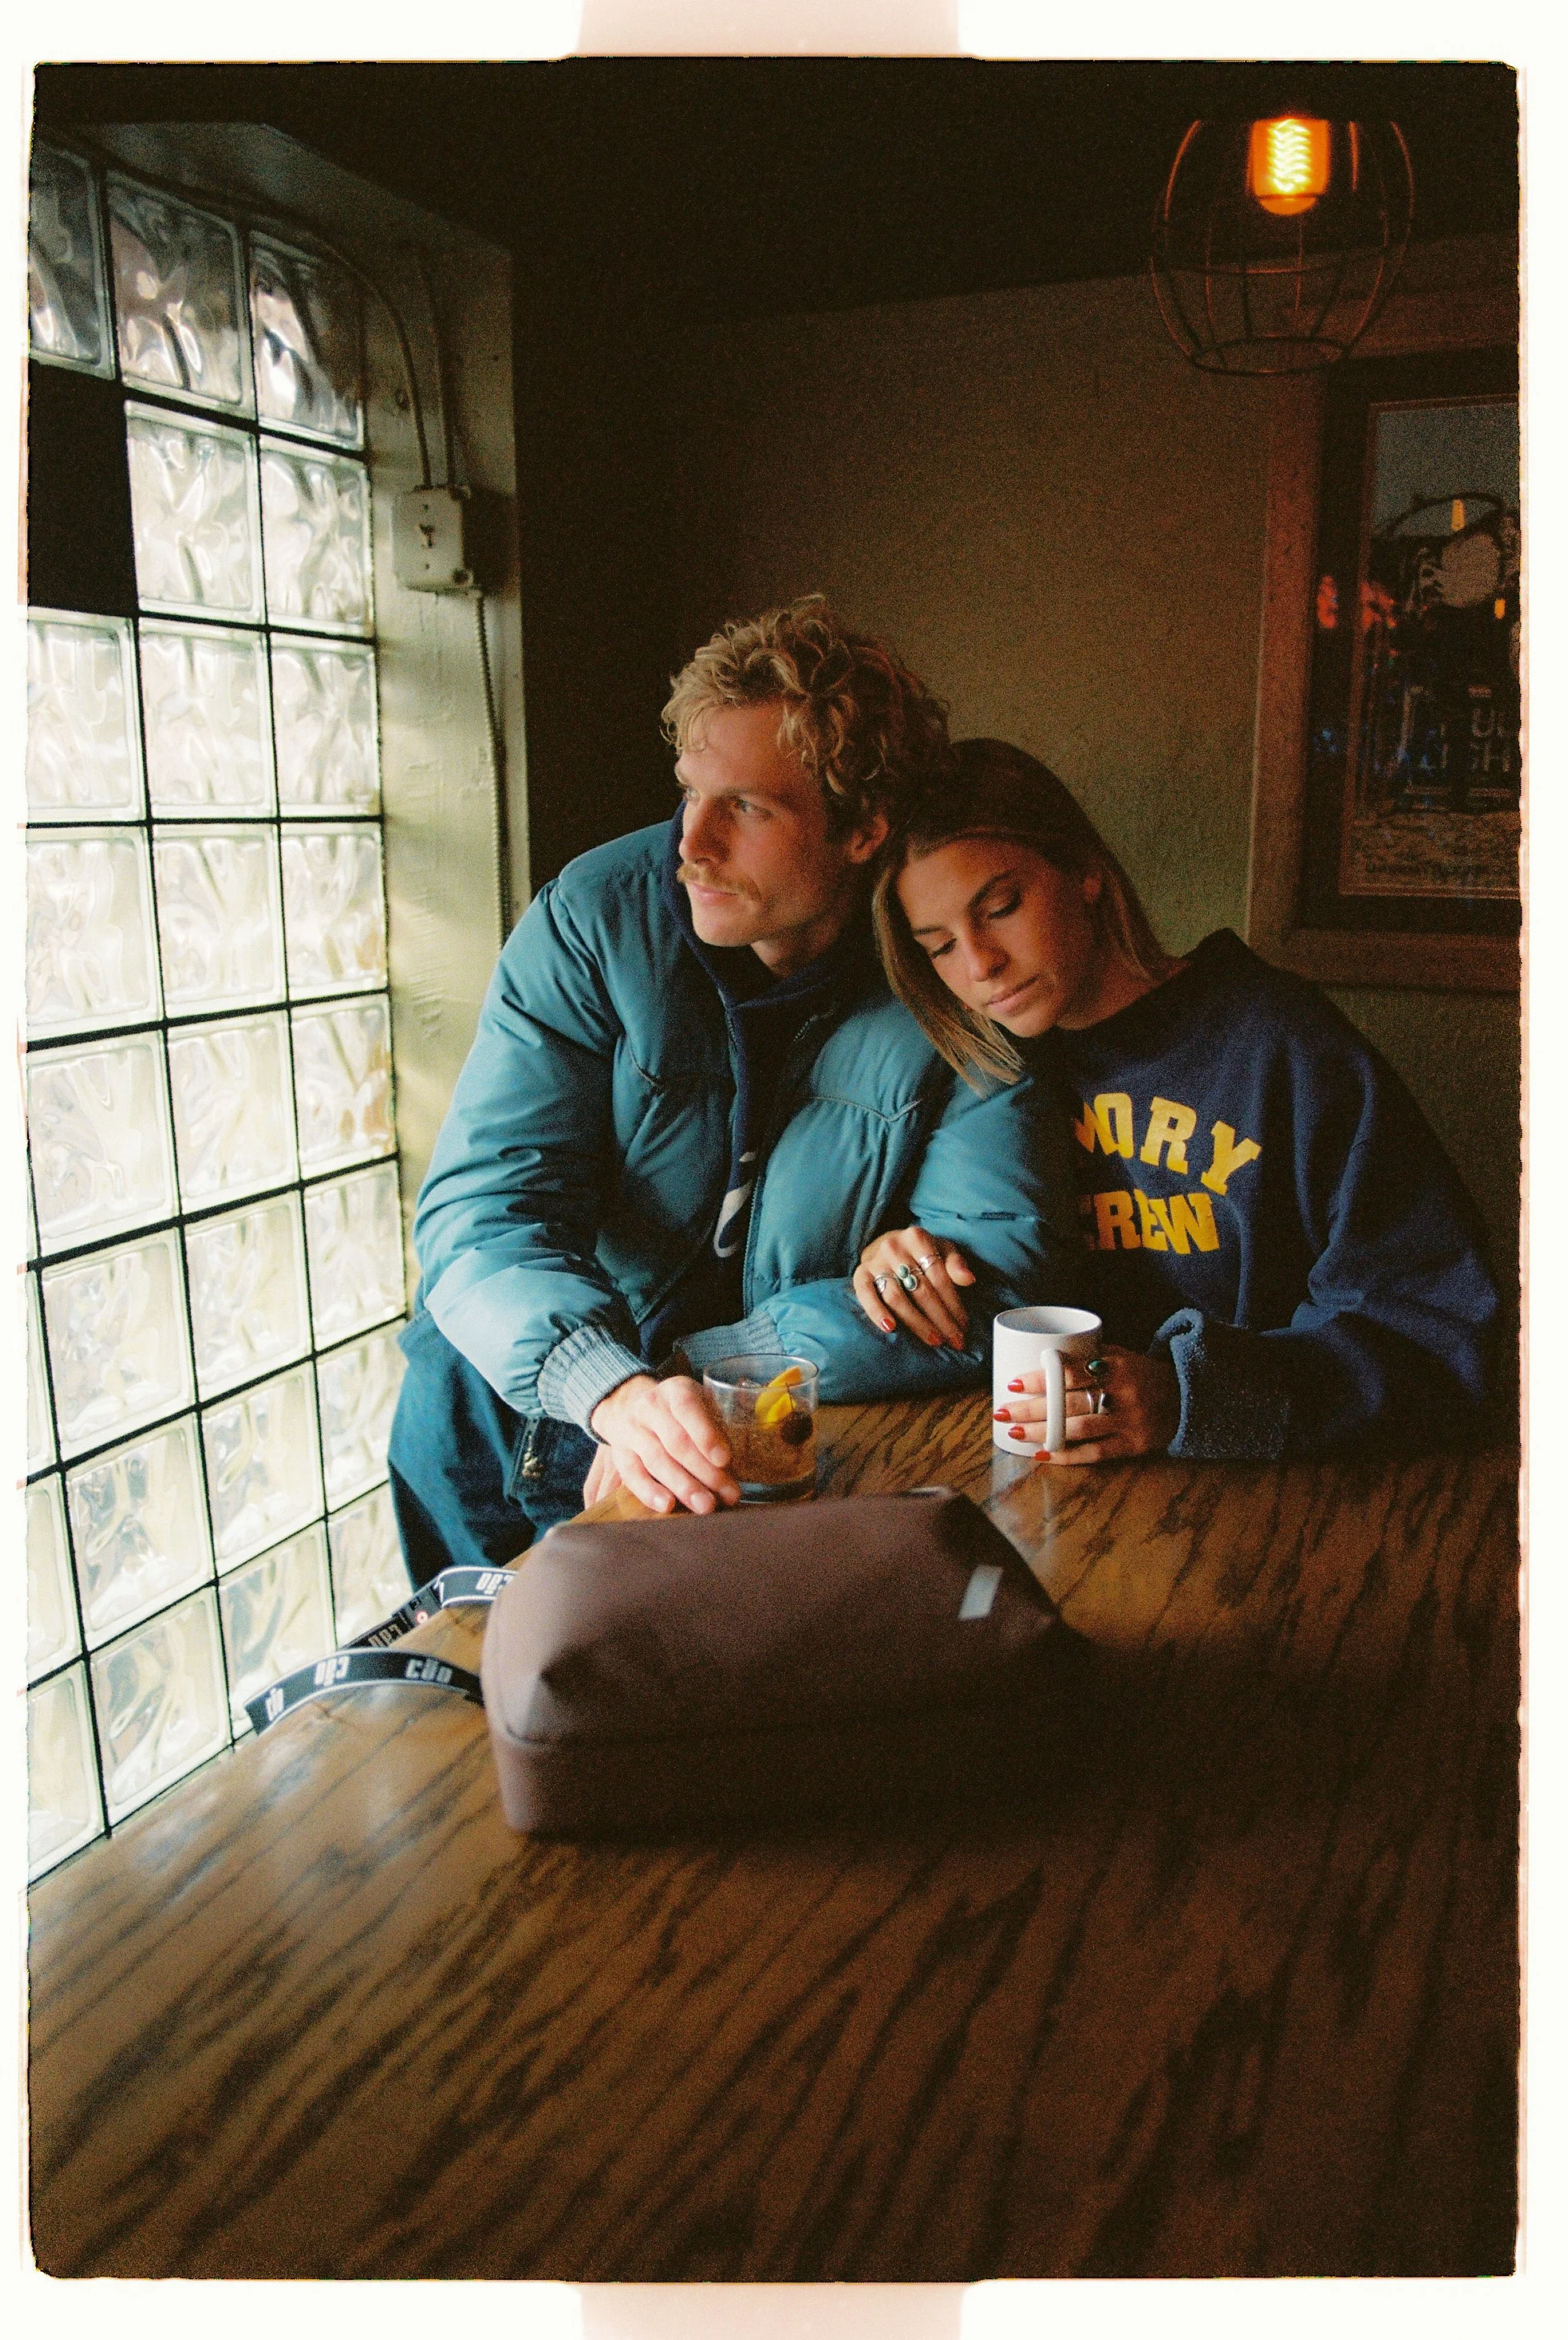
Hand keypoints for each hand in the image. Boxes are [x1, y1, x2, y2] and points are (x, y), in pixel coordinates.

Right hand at [588, 1373, 738, 1514]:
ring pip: (657, 1461)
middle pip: (676, 1442)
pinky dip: (650, 1492)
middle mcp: (650, 1407)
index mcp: (676, 1390)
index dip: (706, 1434)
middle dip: (705, 1471)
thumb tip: (747, 1452)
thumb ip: (721, 1422)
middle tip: (728, 1493)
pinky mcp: (621, 1454)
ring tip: (706, 1506)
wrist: (633, 1406)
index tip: (725, 1459)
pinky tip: (668, 1506)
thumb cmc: (682, 1412)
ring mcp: (632, 1430)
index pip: (688, 1408)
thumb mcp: (702, 1403)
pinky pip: (633, 1475)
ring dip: (684, 1486)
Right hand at [851, 1225, 974, 1350]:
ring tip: (933, 1340)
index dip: (954, 1304)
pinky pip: (866, 1295)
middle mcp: (893, 1247)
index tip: (964, 1325)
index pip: (940, 1277)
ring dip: (917, 1322)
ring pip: (897, 1297)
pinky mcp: (860, 1274)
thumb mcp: (942, 1250)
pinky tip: (890, 1328)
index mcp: (917, 1238)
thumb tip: (969, 1279)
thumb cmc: (920, 1251)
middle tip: (953, 1339)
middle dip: (940, 1319)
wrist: (887, 1243)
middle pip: (920, 1290)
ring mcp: (875, 1261)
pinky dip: (877, 1312)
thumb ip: (956, 1263)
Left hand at [992, 1344, 1179, 1464]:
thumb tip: (1044, 1353)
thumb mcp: (1123, 1355)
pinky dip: (1067, 1455)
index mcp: (1118, 1366)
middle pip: (1069, 1403)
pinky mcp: (1135, 1445)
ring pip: (1078, 1429)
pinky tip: (1043, 1455)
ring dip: (1042, 1433)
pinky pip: (1096, 1453)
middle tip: (1001, 1412)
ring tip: (1015, 1432)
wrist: (1188, 1397)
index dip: (1040, 1378)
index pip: (1071, 1372)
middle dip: (1031, 1409)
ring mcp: (1130, 1422)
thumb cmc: (1144, 1373)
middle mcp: (1124, 1393)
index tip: (1013, 1383)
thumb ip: (1091, 1355)